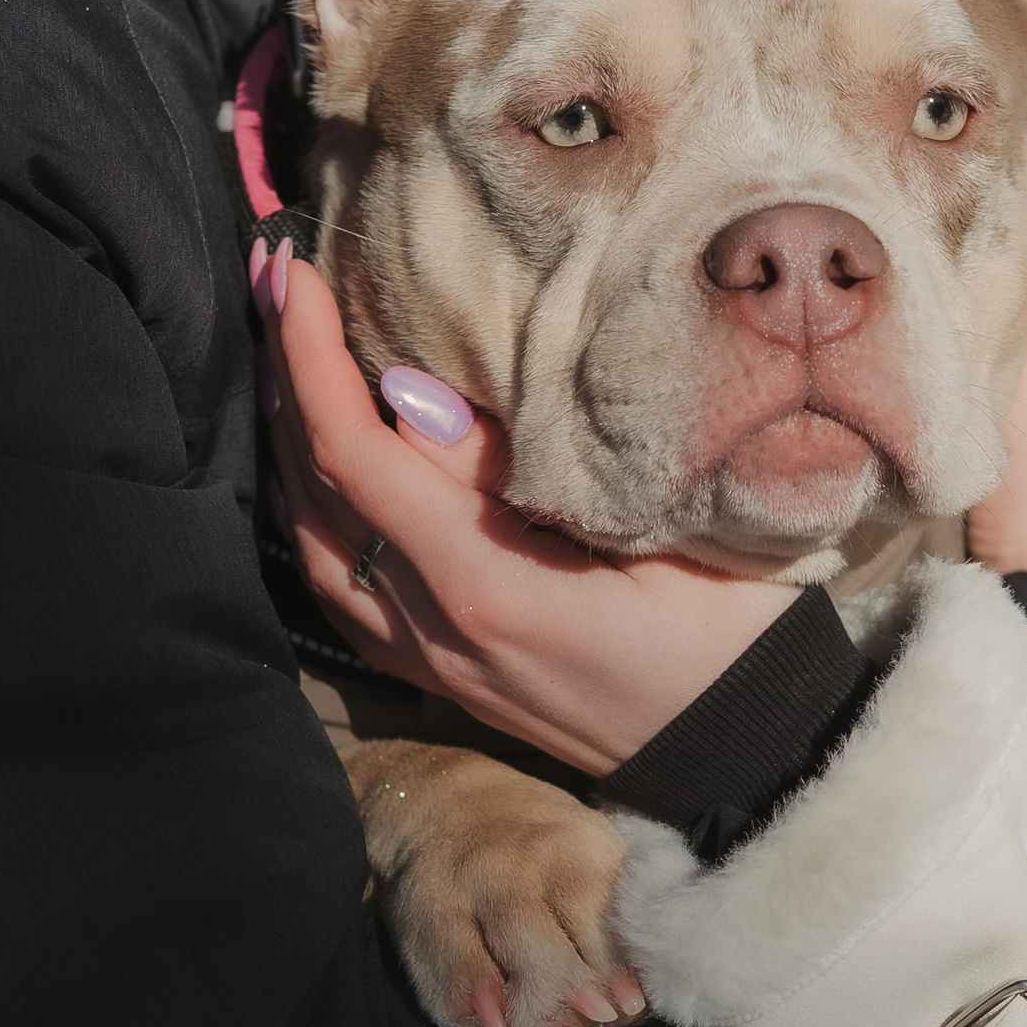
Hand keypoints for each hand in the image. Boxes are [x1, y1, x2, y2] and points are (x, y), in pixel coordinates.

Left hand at [266, 251, 790, 776]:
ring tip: (287, 354)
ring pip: (311, 545)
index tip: (291, 272)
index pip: (356, 457)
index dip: (309, 359)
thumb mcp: (652, 531)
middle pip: (312, 496)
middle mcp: (435, 634)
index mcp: (485, 590)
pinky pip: (340, 586)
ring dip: (288, 444)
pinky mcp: (443, 679)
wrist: (755, 755)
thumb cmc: (731, 633)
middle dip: (283, 379)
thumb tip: (408, 394)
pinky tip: (317, 462)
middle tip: (271, 281)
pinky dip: (311, 509)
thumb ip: (518, 468)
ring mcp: (432, 666)